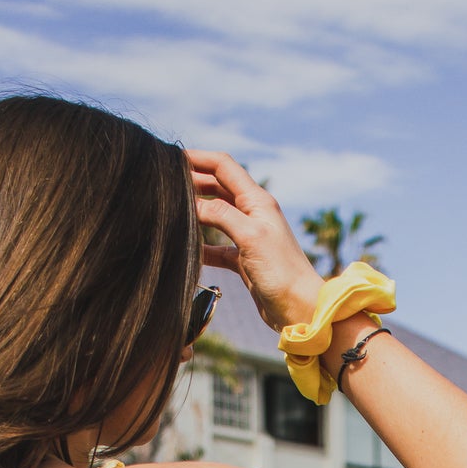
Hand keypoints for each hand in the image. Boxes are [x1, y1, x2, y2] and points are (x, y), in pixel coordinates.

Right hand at [187, 151, 323, 331]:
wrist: (299, 309)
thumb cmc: (281, 271)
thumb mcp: (250, 235)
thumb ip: (221, 214)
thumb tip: (191, 203)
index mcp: (257, 201)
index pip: (224, 167)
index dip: (199, 158)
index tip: (172, 158)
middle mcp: (253, 214)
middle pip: (218, 187)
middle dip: (193, 181)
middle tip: (166, 184)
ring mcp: (248, 237)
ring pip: (216, 215)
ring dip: (195, 211)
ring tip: (171, 210)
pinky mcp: (244, 260)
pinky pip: (217, 247)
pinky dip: (202, 244)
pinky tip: (186, 248)